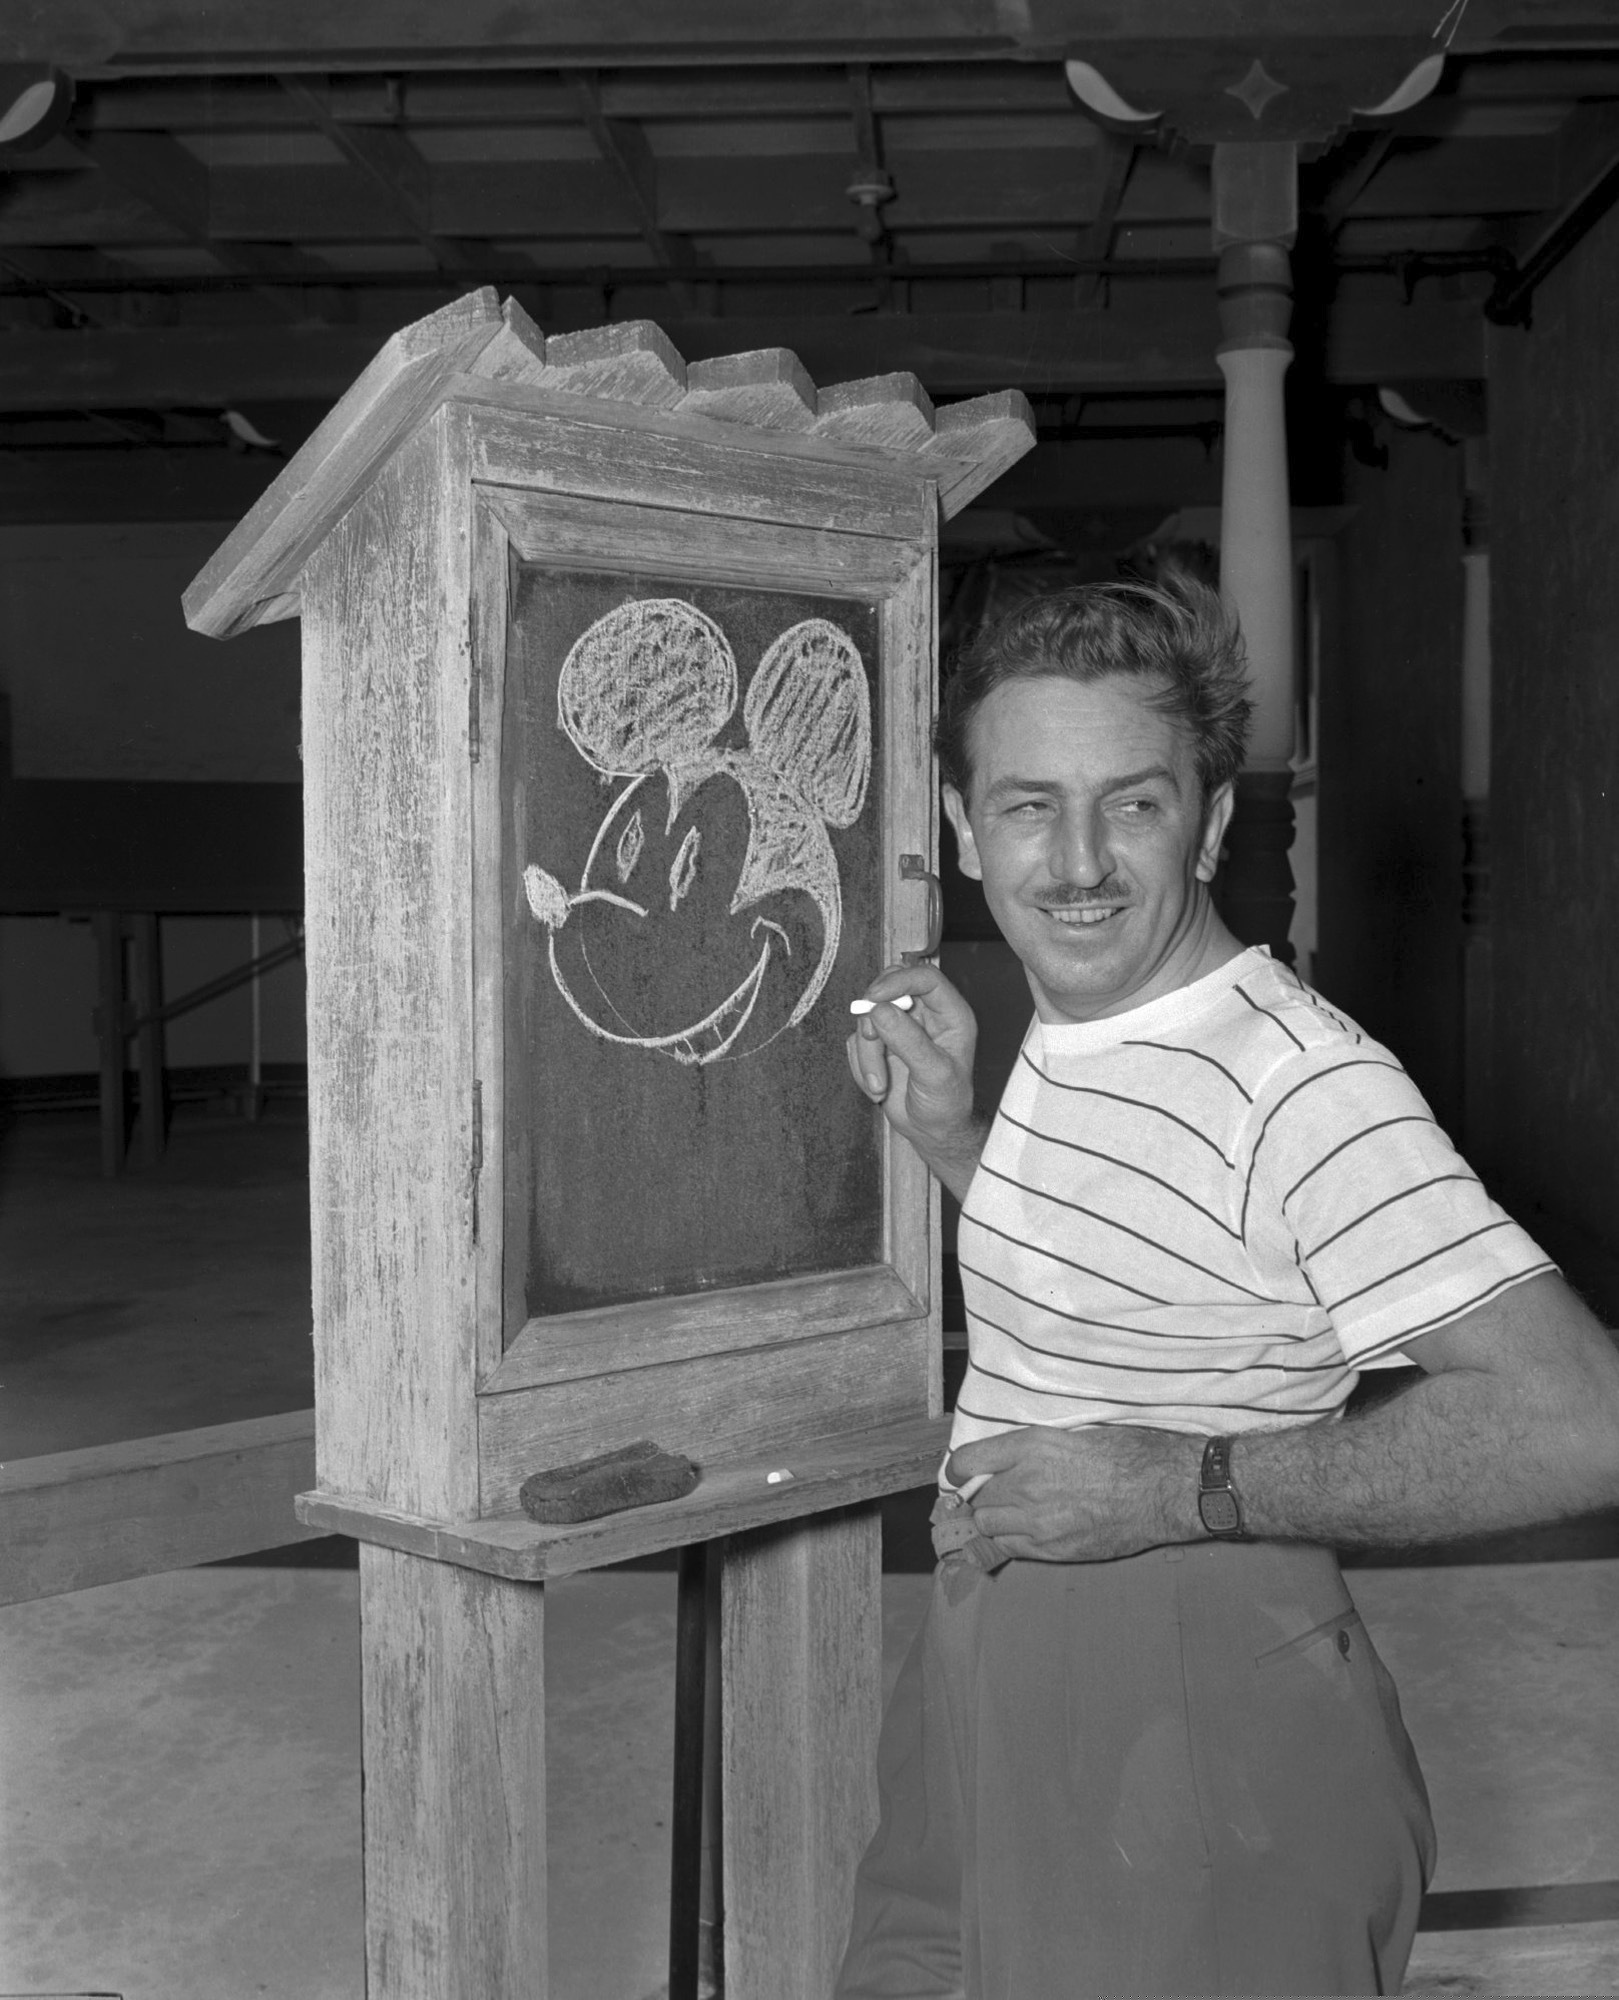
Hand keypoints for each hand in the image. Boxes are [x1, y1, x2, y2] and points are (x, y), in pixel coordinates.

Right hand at [845, 963, 983, 1199]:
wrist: (931, 1131)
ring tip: (879, 1085)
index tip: (875, 997)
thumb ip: (909, 1041)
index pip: (924, 977)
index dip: (899, 980)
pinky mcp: (879, 1043)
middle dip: (873, 1014)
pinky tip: (878, 1086)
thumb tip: (879, 1011)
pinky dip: (861, 1065)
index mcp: (949, 1013)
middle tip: (870, 1037)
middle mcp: (924, 1014)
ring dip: (867, 1054)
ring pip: (867, 1018)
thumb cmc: (946, 1104)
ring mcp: (899, 1027)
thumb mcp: (934, 1074)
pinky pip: (856, 1041)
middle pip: (888, 988)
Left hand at [946, 1425, 1203, 1562]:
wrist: (1163, 1489)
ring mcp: (1038, 1520)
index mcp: (1032, 1446)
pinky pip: (1010, 1549)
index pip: (968, 1460)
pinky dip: (1009, 1543)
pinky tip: (1023, 1535)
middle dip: (982, 1498)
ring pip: (988, 1526)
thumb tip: (1009, 1461)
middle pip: (978, 1498)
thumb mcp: (1074, 1434)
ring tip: (1010, 1516)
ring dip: (993, 1521)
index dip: (957, 1470)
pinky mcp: (1053, 1549)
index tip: (958, 1475)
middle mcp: (1028, 1483)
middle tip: (995, 1497)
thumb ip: (1035, 1449)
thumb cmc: (1128, 1453)